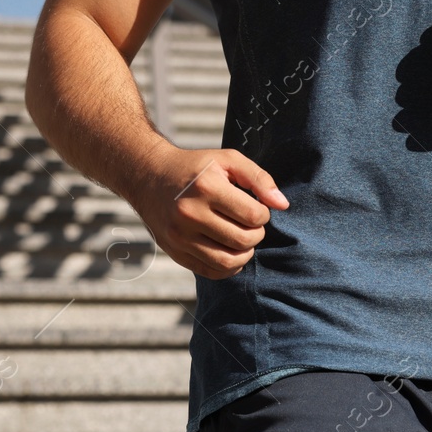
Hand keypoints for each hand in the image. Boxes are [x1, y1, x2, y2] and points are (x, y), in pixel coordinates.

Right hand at [129, 145, 288, 279]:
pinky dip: (229, 267)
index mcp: (206, 188)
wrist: (149, 177)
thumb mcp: (228, 160)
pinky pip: (211, 272)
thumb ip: (259, 179)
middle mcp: (190, 214)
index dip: (263, 214)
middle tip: (251, 224)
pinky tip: (230, 251)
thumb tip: (282, 205)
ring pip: (228, 262)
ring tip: (243, 239)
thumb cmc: (196, 168)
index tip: (256, 207)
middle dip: (256, 234)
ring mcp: (180, 237)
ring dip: (245, 253)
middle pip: (243, 240)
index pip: (253, 216)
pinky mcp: (175, 252)